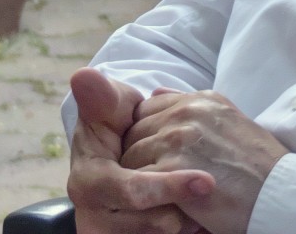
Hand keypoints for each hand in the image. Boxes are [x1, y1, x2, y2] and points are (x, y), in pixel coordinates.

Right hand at [67, 69, 214, 233]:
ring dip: (187, 219)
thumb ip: (101, 97)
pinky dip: (186, 229)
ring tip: (203, 201)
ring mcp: (111, 232)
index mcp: (87, 182)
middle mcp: (94, 215)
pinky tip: (197, 214)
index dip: (167, 187)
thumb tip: (83, 76)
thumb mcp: (108, 107)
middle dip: (183, 207)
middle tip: (212, 193)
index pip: (131, 191)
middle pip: (151, 223)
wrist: (117, 149)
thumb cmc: (114, 123)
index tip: (205, 181)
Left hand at [120, 89, 287, 233]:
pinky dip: (143, 192)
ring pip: (131, 155)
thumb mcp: (228, 119)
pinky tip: (158, 200)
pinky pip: (138, 178)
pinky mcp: (173, 169)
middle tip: (149, 176)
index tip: (153, 154)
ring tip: (152, 190)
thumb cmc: (258, 164)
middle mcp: (185, 113)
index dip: (145, 134)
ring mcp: (177, 139)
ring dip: (137, 174)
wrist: (280, 195)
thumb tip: (156, 93)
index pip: (146, 109)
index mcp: (198, 100)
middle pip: (134, 131)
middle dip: (137, 153)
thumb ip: (189, 104)